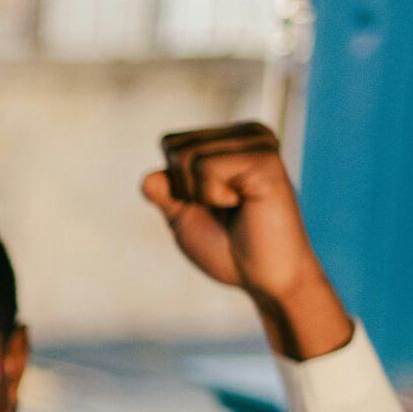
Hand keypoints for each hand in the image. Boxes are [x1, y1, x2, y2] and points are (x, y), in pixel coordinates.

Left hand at [142, 123, 352, 359]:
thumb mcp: (183, 217)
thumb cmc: (227, 248)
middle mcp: (246, 134)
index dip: (175, 184)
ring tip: (235, 206)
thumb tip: (147, 179)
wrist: (263, 277)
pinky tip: (243, 203)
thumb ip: (164, 193)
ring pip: (187, 156)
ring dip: (199, 194)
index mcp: (230, 141)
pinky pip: (206, 167)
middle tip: (223, 209)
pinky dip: (212, 195)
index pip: (170, 144)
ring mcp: (258, 143)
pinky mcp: (265, 158)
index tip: (207, 204)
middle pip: (175, 147)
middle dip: (184, 188)